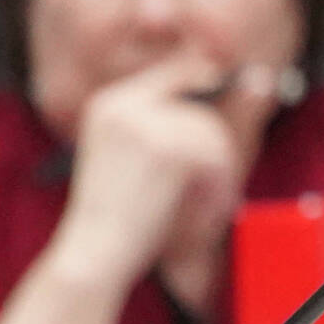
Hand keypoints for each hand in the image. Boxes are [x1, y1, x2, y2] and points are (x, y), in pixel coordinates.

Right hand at [46, 55, 275, 301]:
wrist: (93, 251)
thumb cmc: (114, 217)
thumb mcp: (128, 158)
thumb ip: (161, 127)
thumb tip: (221, 87)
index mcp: (108, 104)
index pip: (171, 72)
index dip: (204, 75)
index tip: (229, 79)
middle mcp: (122, 104)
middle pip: (200, 105)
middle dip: (218, 147)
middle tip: (222, 183)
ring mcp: (144, 122)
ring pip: (212, 132)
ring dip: (221, 171)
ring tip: (211, 203)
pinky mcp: (167, 146)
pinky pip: (217, 155)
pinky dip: (220, 184)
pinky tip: (208, 206)